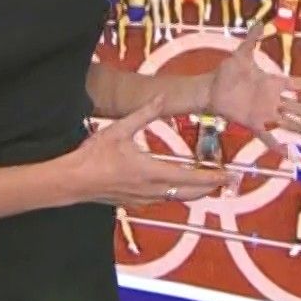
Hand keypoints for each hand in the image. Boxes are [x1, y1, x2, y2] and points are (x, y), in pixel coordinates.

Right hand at [64, 96, 228, 208]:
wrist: (72, 181)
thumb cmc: (94, 156)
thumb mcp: (120, 129)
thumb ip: (144, 114)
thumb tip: (162, 98)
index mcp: (152, 172)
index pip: (190, 178)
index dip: (211, 178)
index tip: (228, 176)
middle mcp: (152, 190)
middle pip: (189, 193)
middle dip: (209, 188)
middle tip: (225, 181)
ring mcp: (143, 199)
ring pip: (176, 198)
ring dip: (193, 192)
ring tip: (206, 184)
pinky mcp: (134, 202)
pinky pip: (163, 200)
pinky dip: (176, 193)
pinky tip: (176, 187)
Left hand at [207, 21, 300, 155]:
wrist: (211, 88)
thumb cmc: (227, 72)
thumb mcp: (242, 54)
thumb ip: (253, 39)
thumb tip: (259, 22)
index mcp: (273, 83)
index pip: (299, 84)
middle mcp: (272, 99)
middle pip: (298, 107)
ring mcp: (264, 112)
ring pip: (288, 122)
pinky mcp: (253, 123)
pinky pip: (267, 135)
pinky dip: (276, 145)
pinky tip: (287, 153)